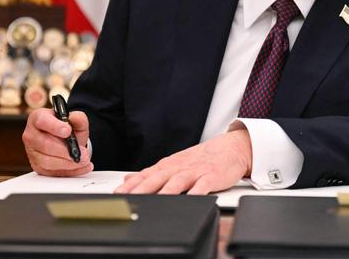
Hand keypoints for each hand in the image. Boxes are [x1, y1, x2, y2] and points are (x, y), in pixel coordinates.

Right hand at [22, 108, 92, 175]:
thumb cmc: (66, 128)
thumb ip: (78, 117)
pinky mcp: (38, 166)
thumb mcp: (75, 120)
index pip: (42, 121)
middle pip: (45, 144)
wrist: (64, 139)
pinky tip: (81, 167)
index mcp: (38, 118)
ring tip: (83, 160)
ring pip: (47, 161)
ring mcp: (32, 152)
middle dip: (65, 151)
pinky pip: (52, 172)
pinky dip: (69, 171)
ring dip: (68, 163)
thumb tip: (74, 118)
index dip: (54, 126)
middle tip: (82, 153)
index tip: (68, 131)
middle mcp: (31, 135)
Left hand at [115, 129, 252, 194]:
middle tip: (129, 198)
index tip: (118, 194)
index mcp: (169, 165)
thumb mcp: (175, 163)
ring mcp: (195, 171)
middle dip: (142, 188)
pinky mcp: (212, 176)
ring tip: (156, 201)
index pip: (146, 175)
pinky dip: (196, 193)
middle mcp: (179, 167)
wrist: (231, 148)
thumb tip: (128, 179)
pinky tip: (190, 199)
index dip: (131, 185)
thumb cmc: (202, 158)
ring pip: (178, 181)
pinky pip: (203, 185)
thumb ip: (152, 173)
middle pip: (158, 178)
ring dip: (166, 191)